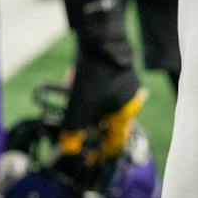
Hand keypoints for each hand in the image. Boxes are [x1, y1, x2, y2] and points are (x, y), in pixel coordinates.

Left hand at [58, 0, 143, 160]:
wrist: (101, 38)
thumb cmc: (96, 75)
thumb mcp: (80, 107)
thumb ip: (74, 130)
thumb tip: (68, 147)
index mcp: (126, 113)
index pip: (116, 141)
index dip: (101, 153)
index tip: (88, 159)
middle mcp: (129, 100)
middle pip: (104, 121)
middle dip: (83, 122)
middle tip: (69, 124)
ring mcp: (124, 85)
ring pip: (98, 103)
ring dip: (81, 103)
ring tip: (69, 94)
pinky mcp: (115, 71)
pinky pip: (97, 88)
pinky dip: (84, 88)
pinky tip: (72, 78)